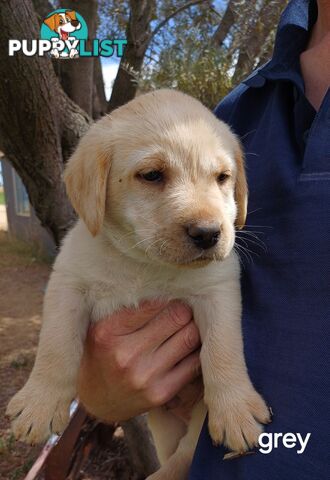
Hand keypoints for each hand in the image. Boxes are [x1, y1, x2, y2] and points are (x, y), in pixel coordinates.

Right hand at [77, 300, 200, 421]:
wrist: (97, 400)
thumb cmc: (102, 354)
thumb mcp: (102, 326)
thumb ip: (128, 307)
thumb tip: (167, 286)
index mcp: (108, 332)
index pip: (153, 302)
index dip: (167, 296)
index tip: (170, 296)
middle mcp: (126, 355)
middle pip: (177, 317)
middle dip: (183, 310)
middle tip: (183, 309)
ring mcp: (145, 376)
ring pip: (190, 337)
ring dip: (193, 328)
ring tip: (187, 325)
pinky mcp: (162, 393)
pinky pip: (194, 363)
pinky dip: (196, 351)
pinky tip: (189, 347)